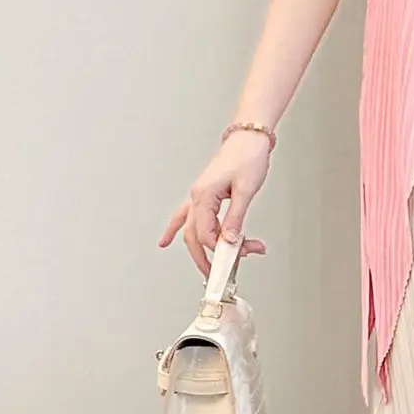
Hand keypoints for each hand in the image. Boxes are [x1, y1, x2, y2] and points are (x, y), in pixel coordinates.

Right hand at [159, 129, 270, 277]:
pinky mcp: (204, 194)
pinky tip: (166, 241)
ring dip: (200, 249)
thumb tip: (230, 241)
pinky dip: (176, 229)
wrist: (248, 138)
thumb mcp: (245, 190)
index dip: (223, 250)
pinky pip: (185, 215)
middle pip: (194, 236)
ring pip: (191, 229)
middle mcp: (197, 197)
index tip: (239, 257)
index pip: (207, 234)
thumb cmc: (247, 157)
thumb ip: (235, 218)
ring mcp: (198, 196)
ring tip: (208, 268)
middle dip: (206, 258)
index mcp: (204, 196)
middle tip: (220, 275)